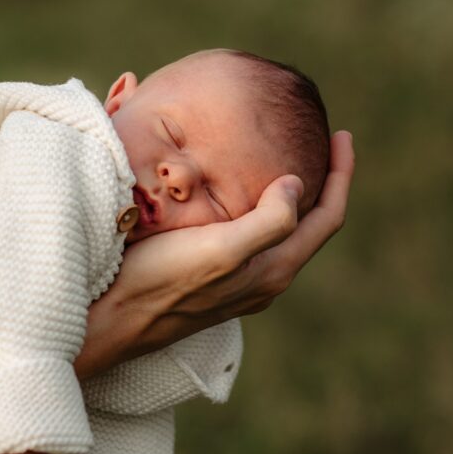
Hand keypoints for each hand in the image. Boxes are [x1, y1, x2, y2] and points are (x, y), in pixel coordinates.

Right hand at [77, 130, 353, 375]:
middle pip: (310, 224)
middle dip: (322, 182)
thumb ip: (268, 222)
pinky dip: (261, 207)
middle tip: (320, 139)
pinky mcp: (213, 279)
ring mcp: (239, 282)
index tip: (341, 134)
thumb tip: (296, 186)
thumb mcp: (220, 249)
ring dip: (291, 195)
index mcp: (274, 269)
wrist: (111, 320)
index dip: (341, 174)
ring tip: (286, 158)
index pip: (328, 217)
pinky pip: (253, 237)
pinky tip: (238, 190)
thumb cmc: (160, 279)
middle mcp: (264, 279)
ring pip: (281, 231)